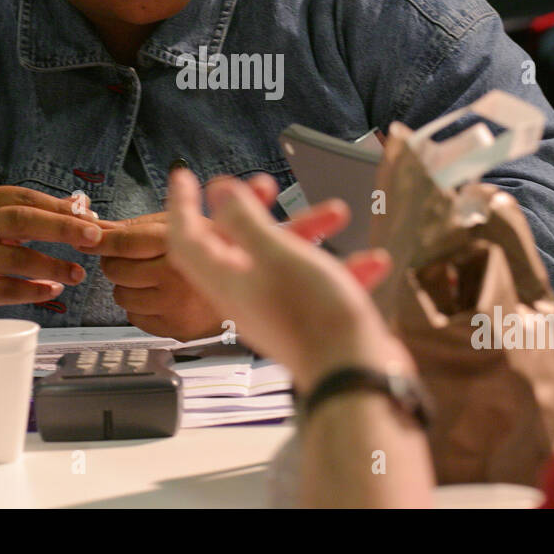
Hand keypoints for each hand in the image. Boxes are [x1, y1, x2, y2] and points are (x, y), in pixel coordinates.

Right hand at [0, 186, 101, 332]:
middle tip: (94, 237)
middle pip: (21, 220)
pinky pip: (6, 290)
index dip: (59, 206)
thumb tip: (81, 209)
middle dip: (62, 227)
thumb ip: (27, 215)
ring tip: (78, 273)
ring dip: (53, 266)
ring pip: (16, 259)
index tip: (90, 217)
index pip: (23, 197)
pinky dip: (34, 291)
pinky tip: (53, 291)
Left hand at [85, 210, 215, 340]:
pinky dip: (140, 306)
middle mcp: (175, 276)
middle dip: (115, 262)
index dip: (101, 240)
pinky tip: (159, 296)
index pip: (125, 243)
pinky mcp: (174, 329)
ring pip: (120, 296)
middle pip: (116, 270)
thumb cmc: (221, 249)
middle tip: (129, 258)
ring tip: (148, 277)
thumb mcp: (189, 224)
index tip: (87, 238)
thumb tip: (103, 228)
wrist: (254, 287)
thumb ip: (143, 225)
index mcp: (180, 244)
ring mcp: (174, 306)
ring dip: (127, 285)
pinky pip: (134, 317)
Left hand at [166, 170, 411, 391]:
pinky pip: (317, 286)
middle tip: (265, 185)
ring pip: (283, 261)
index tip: (183, 177)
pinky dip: (340, 269)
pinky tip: (371, 261)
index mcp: (226, 280)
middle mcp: (245, 297)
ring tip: (337, 213)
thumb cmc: (315, 316)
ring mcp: (276, 312)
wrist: (355, 376)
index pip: (186, 238)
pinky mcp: (307, 323)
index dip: (182, 205)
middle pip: (234, 245)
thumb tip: (218, 192)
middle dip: (251, 211)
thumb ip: (245, 221)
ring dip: (307, 233)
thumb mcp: (277, 254)